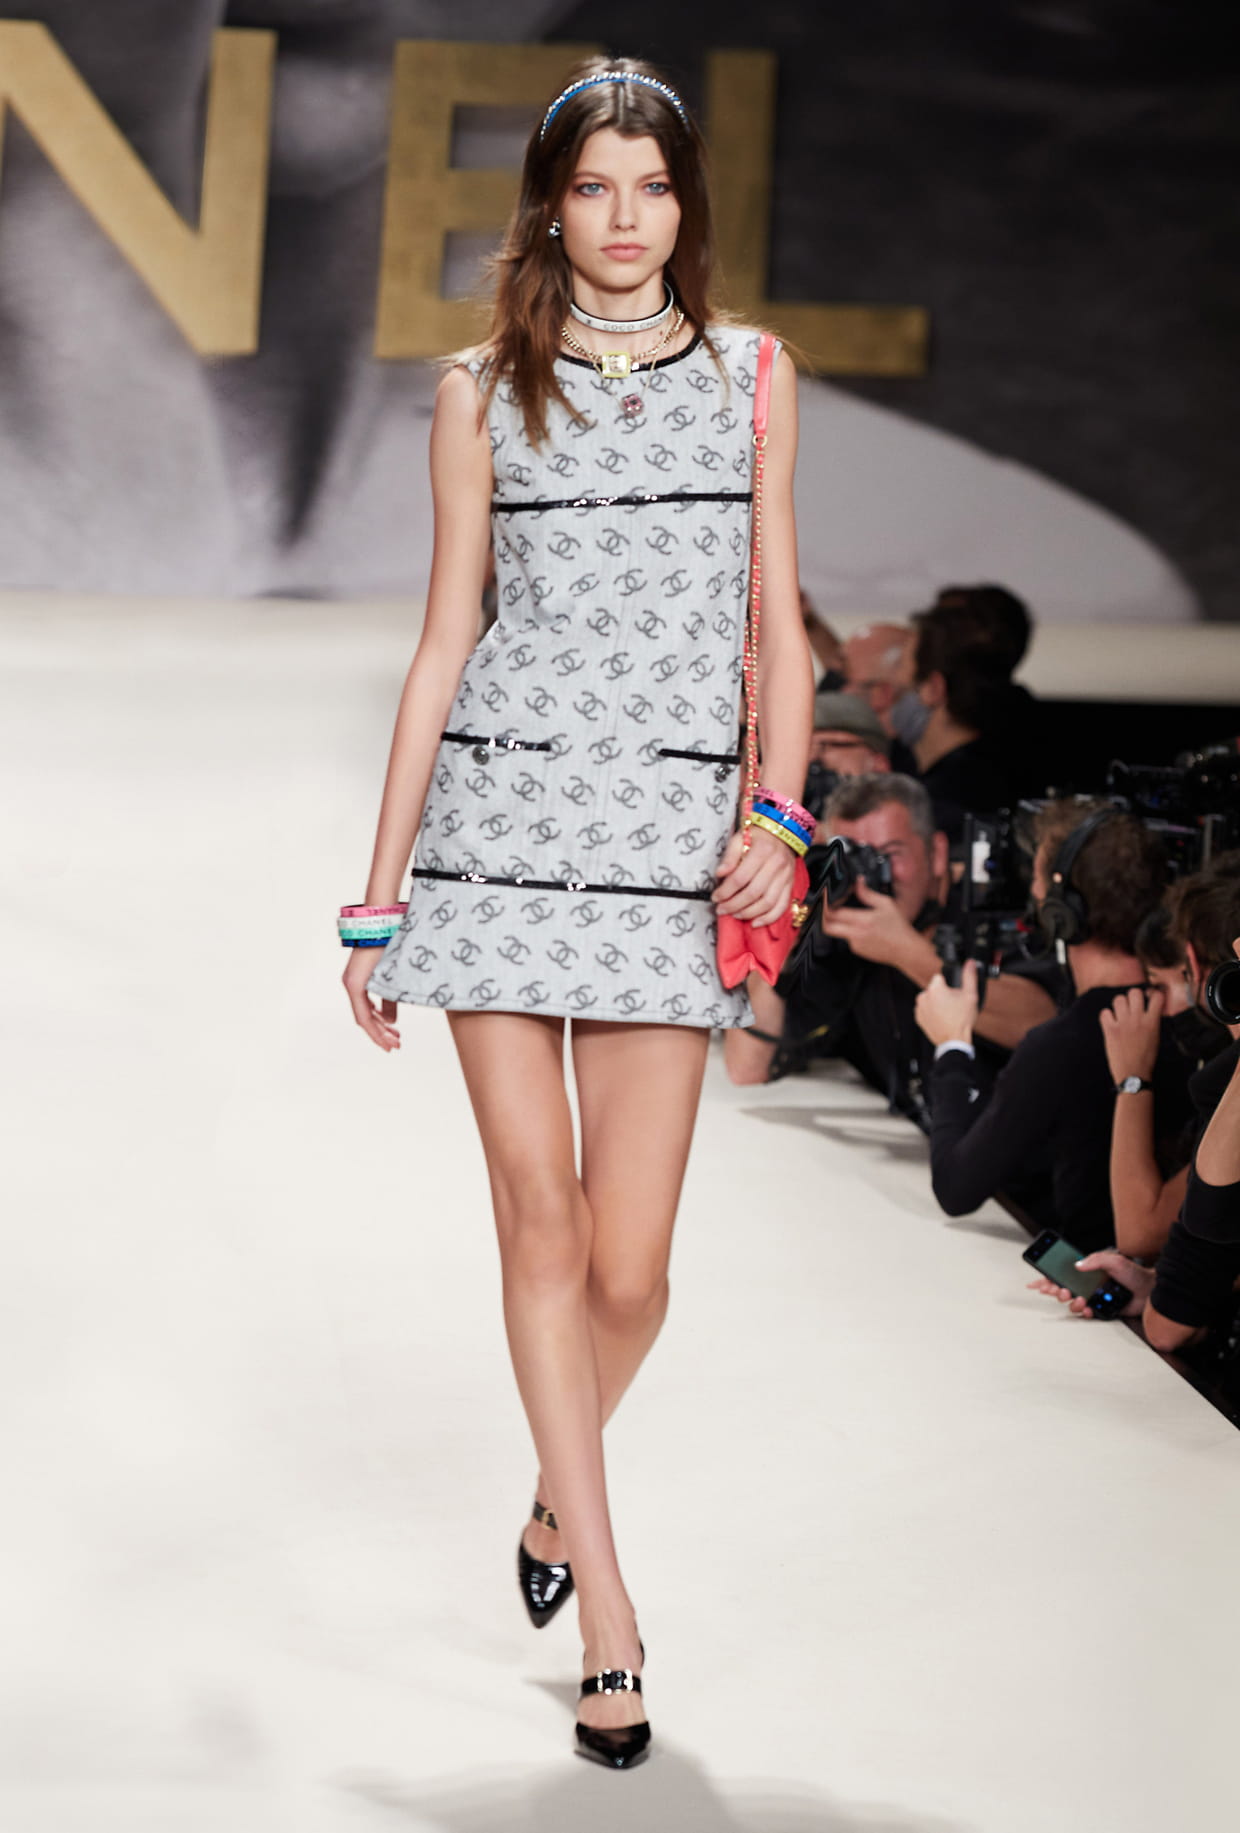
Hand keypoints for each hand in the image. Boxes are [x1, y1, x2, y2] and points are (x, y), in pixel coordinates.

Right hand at [343, 944, 401, 1051]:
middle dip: (381, 1032)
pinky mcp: (359, 975)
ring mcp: (353, 979)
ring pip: (365, 1009)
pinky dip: (377, 1010)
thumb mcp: (390, 975)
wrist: (378, 921)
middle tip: (397, 1044)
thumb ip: (391, 999)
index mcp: (355, 986)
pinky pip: (366, 999)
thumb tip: (392, 1021)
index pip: (364, 1020)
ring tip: (396, 1034)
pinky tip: (388, 1017)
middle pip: (365, 1017)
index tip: (390, 1047)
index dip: (377, 1036)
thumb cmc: (386, 945)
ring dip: (380, 1022)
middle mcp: (351, 984)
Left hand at [713, 826, 797, 925]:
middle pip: (753, 892)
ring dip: (748, 913)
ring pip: (767, 902)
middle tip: (721, 909)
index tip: (715, 897)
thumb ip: (729, 856)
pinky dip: (769, 918)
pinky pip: (781, 906)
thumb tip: (720, 874)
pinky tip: (756, 923)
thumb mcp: (740, 838)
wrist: (782, 833)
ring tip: (735, 914)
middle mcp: (776, 865)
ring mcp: (785, 877)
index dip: (725, 891)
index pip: (740, 877)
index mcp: (762, 851)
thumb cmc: (757, 837)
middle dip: (734, 905)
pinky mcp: (790, 885)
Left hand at [819, 877, 918, 966]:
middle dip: (822, 916)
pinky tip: (860, 926)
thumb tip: (858, 882)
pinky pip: (847, 938)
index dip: (826, 904)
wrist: (905, 950)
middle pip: (826, 926)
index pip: (834, 913)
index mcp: (862, 921)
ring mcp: (854, 944)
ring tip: (846, 914)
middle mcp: (855, 934)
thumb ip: (868, 893)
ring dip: (838, 922)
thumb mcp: (886, 904)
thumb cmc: (899, 928)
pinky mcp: (857, 950)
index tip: (825, 897)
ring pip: (837, 932)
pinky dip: (849, 930)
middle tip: (824, 907)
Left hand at [913, 958, 979, 1045]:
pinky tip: (942, 1018)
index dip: (949, 985)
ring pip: (930, 999)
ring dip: (937, 1003)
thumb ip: (969, 976)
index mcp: (934, 988)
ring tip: (948, 1013)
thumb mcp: (970, 996)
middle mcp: (923, 996)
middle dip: (943, 994)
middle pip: (935, 989)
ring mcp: (919, 1008)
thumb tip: (970, 963)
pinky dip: (932, 1012)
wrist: (954, 1040)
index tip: (954, 994)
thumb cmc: (961, 1020)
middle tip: (953, 1005)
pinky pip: (926, 1010)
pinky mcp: (918, 1018)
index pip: (940, 977)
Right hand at [1025, 1249, 1151, 1318]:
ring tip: (1078, 1299)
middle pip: (1062, 1288)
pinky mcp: (1100, 1309)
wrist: (1151, 1291)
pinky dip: (1084, 1312)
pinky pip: (1086, 1313)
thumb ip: (1096, 1259)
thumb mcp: (1114, 1260)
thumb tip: (1077, 1265)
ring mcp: (1093, 1297)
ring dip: (1071, 1302)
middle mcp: (1087, 1284)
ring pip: (1072, 1303)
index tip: (1037, 1283)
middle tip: (1060, 1290)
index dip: (1047, 1277)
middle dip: (1056, 1290)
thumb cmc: (1134, 1273)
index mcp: (1087, 1270)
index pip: (1062, 1273)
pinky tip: (1087, 1308)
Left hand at [1099, 984, 1163, 1082]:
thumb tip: (1147, 1007)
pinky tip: (1111, 1023)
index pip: (1157, 996)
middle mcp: (1138, 1020)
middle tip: (1132, 1006)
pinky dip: (1106, 1016)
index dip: (1153, 995)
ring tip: (1121, 1015)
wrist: (1133, 1075)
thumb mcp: (1155, 1036)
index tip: (1149, 999)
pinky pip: (1104, 1012)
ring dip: (1119, 1005)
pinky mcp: (1110, 1030)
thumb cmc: (1146, 1057)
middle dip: (1133, 997)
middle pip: (1134, 992)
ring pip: (1118, 999)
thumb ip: (1151, 1020)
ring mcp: (1123, 1024)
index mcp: (1152, 1022)